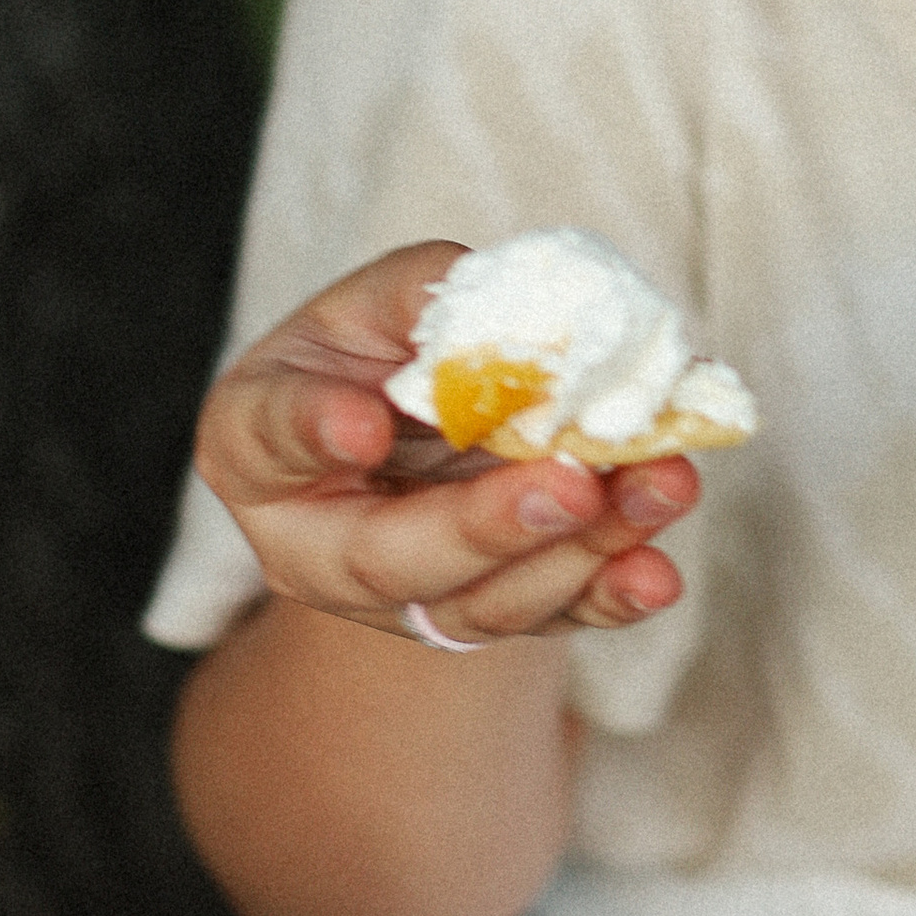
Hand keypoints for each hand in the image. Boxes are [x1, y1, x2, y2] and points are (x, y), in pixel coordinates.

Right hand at [195, 242, 700, 641]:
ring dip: (579, 552)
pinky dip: (609, 597)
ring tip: (657, 488)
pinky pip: (548, 621)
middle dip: (487, 526)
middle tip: (569, 482)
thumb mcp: (373, 306)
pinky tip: (657, 572)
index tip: (362, 423)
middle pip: (390, 560)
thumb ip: (417, 296)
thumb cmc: (374, 354)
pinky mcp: (486, 615)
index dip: (312, 431)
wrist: (412, 431)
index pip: (267, 440)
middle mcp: (314, 550)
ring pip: (481, 604)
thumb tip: (491, 294)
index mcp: (258, 450)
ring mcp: (403, 600)